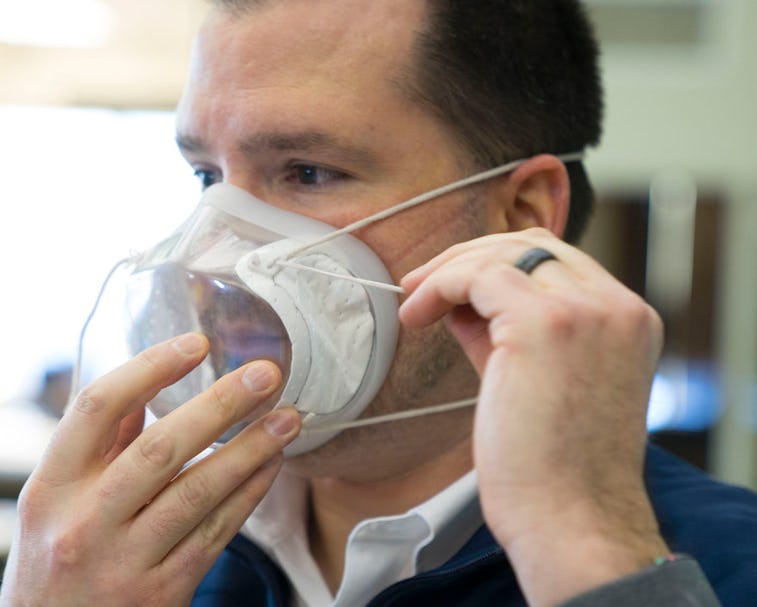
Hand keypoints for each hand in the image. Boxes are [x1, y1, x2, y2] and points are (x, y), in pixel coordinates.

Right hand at [0, 333, 300, 606]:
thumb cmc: (55, 562)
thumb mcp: (57, 501)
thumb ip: (99, 447)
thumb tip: (143, 393)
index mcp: (53, 486)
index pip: (98, 407)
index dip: (151, 367)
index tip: (197, 343)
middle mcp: (86, 521)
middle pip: (162, 447)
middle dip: (221, 405)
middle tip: (266, 374)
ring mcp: (125, 560)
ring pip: (199, 491)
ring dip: (251, 449)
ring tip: (288, 418)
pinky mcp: (163, 591)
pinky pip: (217, 532)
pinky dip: (249, 493)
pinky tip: (272, 465)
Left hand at [400, 228, 668, 606]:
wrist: (569, 522)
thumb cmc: (552, 467)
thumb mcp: (536, 379)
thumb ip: (505, 332)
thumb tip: (460, 301)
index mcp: (627, 320)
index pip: (558, 260)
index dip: (497, 264)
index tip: (453, 287)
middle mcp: (615, 308)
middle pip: (531, 245)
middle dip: (468, 258)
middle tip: (422, 285)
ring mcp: (585, 312)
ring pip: (502, 254)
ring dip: (448, 271)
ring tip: (413, 304)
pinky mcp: (544, 325)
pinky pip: (478, 277)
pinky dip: (441, 285)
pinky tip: (417, 314)